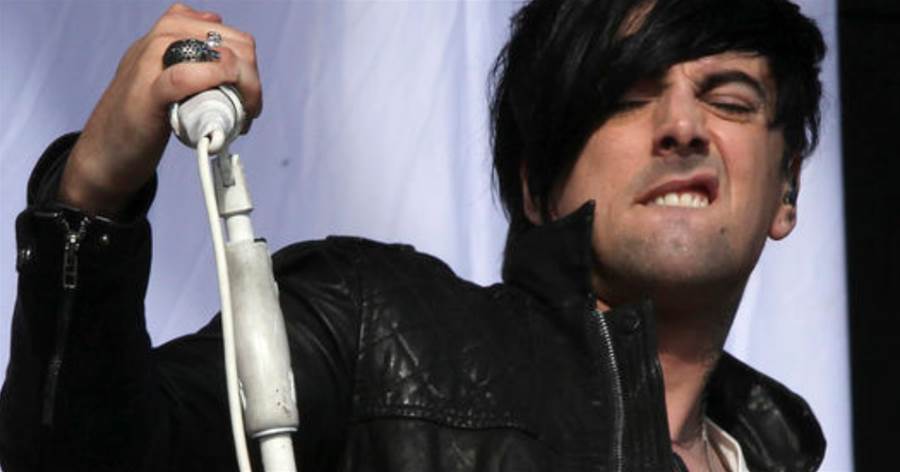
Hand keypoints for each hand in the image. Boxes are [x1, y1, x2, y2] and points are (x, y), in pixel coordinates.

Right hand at [59, 3, 261, 216]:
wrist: (103, 154)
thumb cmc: (139, 118)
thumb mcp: (161, 71)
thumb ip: (185, 48)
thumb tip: (213, 20)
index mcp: (167, 31)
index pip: (228, 33)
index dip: (248, 64)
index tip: (248, 93)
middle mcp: (159, 40)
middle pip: (232, 44)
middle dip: (251, 78)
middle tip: (248, 110)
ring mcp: (151, 63)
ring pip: (219, 57)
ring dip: (243, 89)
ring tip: (239, 118)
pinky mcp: (147, 93)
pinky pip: (187, 78)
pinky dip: (214, 87)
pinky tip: (227, 109)